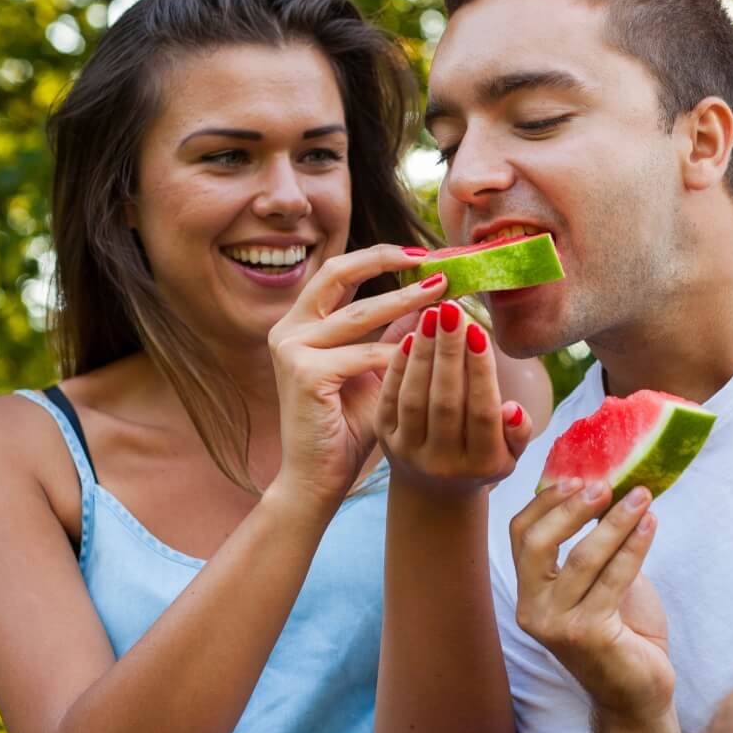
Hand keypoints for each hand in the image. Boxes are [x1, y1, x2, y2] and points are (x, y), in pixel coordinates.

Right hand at [266, 245, 443, 506]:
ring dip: (406, 300)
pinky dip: (398, 354)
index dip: (380, 257)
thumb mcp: (374, 370)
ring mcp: (292, 348)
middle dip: (388, 260)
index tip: (423, 253)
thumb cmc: (345, 428)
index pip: (340, 273)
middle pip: (339, 273)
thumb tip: (430, 300)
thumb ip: (391, 335)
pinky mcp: (305, 373)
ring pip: (360, 313)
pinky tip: (428, 351)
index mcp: (301, 323)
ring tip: (443, 290)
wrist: (317, 478)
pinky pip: (364, 355)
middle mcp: (289, 328)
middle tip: (432, 258)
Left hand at [376, 299, 533, 498]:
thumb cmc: (481, 461)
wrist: (434, 492)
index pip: (482, 413)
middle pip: (446, 401)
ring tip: (432, 314)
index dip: (480, 373)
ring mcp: (409, 452)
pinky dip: (399, 366)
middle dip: (449, 353)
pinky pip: (390, 398)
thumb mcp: (510, 457)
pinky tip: (410, 336)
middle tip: (452, 310)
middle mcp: (442, 462)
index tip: (479, 331)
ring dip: (423, 353)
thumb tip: (511, 408)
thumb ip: (518, 433)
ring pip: (415, 397)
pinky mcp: (384, 439)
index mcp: (481, 465)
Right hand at [510, 480, 674, 724]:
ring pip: (581, 558)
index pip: (520, 536)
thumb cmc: (621, 633)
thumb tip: (609, 490)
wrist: (637, 693)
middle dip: (572, 507)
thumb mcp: (600, 582)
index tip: (578, 477)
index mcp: (529, 594)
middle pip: (537, 543)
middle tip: (606, 484)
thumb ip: (596, 546)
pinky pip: (613, 578)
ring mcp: (557, 625)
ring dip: (615, 521)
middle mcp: (533, 610)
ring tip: (641, 497)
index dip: (545, 502)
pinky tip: (650, 524)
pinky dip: (634, 546)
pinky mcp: (589, 634)